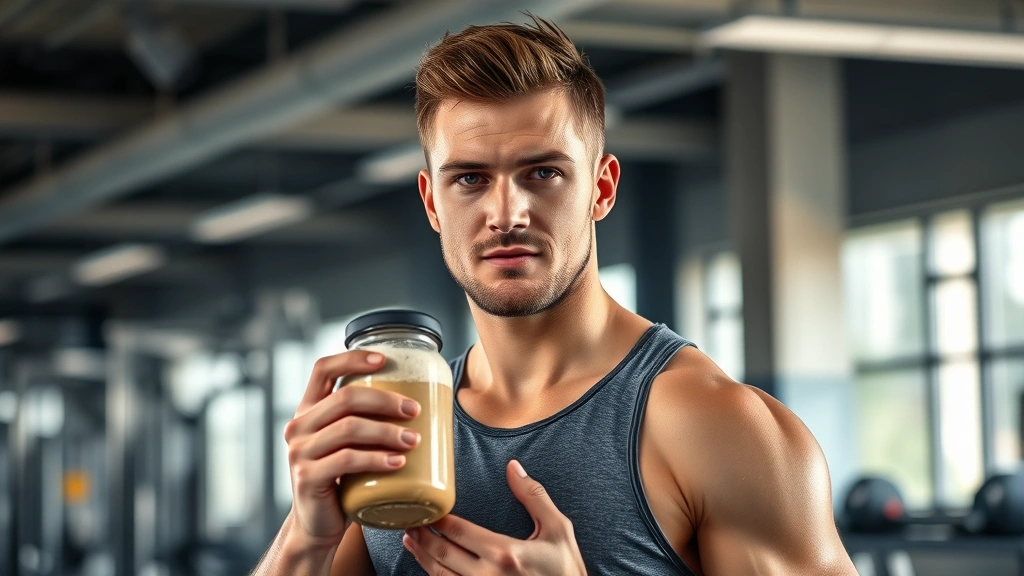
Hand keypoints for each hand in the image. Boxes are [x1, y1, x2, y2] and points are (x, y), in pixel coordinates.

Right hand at [283, 350, 421, 548]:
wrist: (318, 524)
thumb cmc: (342, 479)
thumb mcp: (347, 443)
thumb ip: (363, 421)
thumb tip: (420, 400)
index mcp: (308, 410)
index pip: (323, 369)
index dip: (353, 359)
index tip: (385, 359)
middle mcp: (298, 426)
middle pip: (345, 398)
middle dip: (385, 401)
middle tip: (415, 411)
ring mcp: (300, 452)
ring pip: (349, 428)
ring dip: (387, 431)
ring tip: (413, 440)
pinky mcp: (308, 477)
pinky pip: (346, 460)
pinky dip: (376, 459)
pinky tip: (398, 462)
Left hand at [403, 460, 586, 574]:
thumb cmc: (566, 569)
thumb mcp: (558, 530)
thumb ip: (534, 497)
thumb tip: (513, 467)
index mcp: (505, 553)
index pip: (459, 532)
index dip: (438, 520)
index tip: (428, 508)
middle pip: (442, 554)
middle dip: (422, 536)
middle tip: (410, 522)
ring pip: (440, 575)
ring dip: (422, 557)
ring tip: (411, 541)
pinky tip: (430, 566)